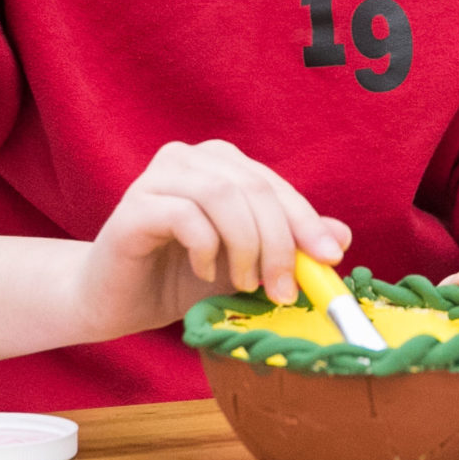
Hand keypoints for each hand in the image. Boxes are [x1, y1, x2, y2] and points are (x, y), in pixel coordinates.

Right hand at [73, 141, 348, 343]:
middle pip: (253, 188)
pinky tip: (204, 272)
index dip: (306, 221)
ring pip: (222, 196)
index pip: (275, 185)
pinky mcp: (134, 206)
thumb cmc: (181, 279)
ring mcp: (158, 177)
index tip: (330, 258)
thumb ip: (288, 246)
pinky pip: (185, 215)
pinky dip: (206, 247)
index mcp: (220, 163)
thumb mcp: (246, 265)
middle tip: (284, 289)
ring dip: (245, 246)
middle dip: (278, 242)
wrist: (116, 300)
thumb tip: (342, 236)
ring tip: (244, 283)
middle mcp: (189, 158)